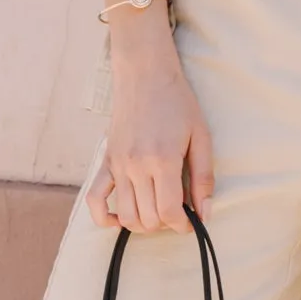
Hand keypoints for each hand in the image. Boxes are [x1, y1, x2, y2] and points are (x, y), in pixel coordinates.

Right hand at [86, 20, 214, 233]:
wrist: (145, 75)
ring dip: (143, 224)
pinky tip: (121, 218)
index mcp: (163, 160)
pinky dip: (105, 217)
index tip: (191, 221)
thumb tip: (205, 214)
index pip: (170, 212)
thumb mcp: (201, 137)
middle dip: (167, 224)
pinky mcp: (105, 161)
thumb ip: (203, 178)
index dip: (184, 224)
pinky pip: (95, 199)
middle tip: (178, 212)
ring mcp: (117, 165)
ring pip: (125, 216)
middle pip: (149, 218)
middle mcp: (136, 166)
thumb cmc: (177, 103)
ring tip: (156, 212)